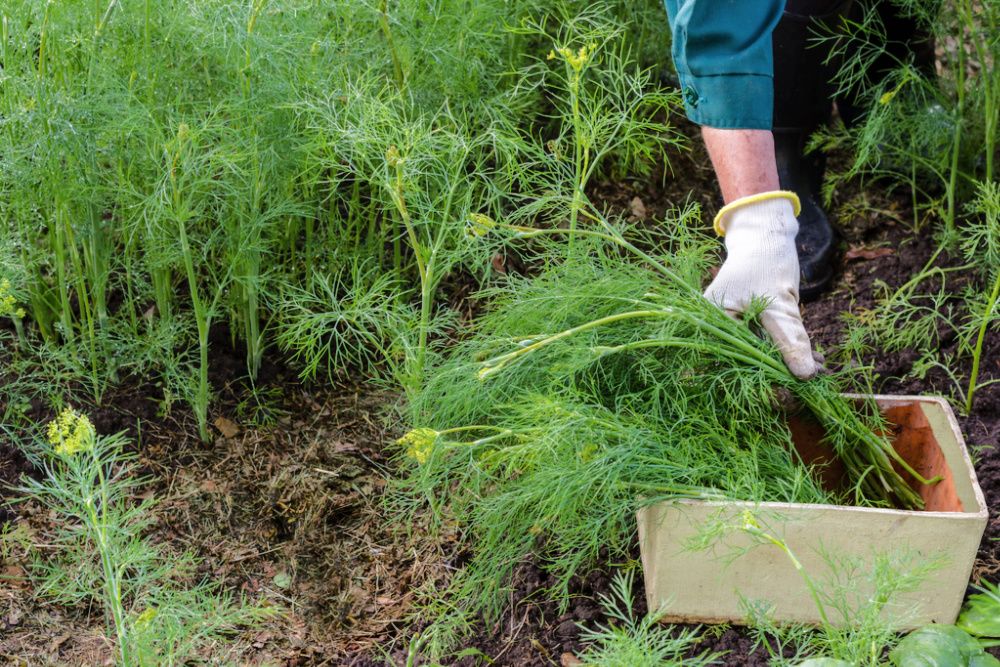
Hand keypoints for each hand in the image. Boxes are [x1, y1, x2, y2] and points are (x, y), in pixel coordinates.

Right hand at [704, 192, 818, 379]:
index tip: (789, 393)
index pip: (732, 363)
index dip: (759, 380)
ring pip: (761, 355)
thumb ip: (790, 339)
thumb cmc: (764, 262)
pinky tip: (813, 358)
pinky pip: (768, 344)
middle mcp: (717, 328)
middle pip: (747, 362)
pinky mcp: (750, 324)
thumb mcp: (779, 304)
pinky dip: (789, 350)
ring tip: (820, 368)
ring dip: (789, 363)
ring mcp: (734, 326)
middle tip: (811, 380)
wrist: (766, 236)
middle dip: (780, 373)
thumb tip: (805, 376)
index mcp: (711, 323)